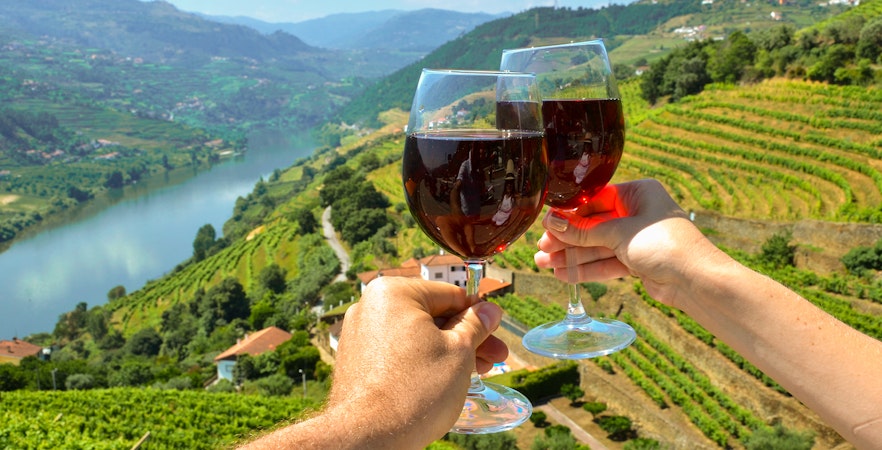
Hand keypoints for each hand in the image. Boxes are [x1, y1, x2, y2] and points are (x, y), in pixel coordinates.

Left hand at [330, 276, 507, 440]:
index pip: (450, 294)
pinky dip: (422, 361)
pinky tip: (445, 379)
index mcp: (394, 293)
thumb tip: (490, 310)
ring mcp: (360, 333)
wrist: (369, 436)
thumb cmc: (415, 390)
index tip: (496, 329)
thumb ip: (476, 325)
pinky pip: (398, 351)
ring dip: (449, 351)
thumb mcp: (459, 351)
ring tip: (477, 372)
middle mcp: (371, 306)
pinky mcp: (357, 359)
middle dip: (467, 338)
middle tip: (495, 357)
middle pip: (433, 316)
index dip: (478, 313)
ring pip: (417, 335)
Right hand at [534, 179, 726, 306]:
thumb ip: (583, 231)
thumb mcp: (619, 233)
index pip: (594, 200)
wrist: (696, 280)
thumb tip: (551, 224)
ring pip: (597, 246)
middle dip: (567, 239)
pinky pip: (606, 262)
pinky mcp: (637, 261)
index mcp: (638, 193)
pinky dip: (586, 268)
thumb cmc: (665, 244)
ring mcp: (636, 239)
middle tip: (541, 247)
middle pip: (593, 225)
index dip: (569, 214)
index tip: (546, 225)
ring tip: (543, 263)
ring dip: (571, 256)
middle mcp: (637, 213)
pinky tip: (563, 274)